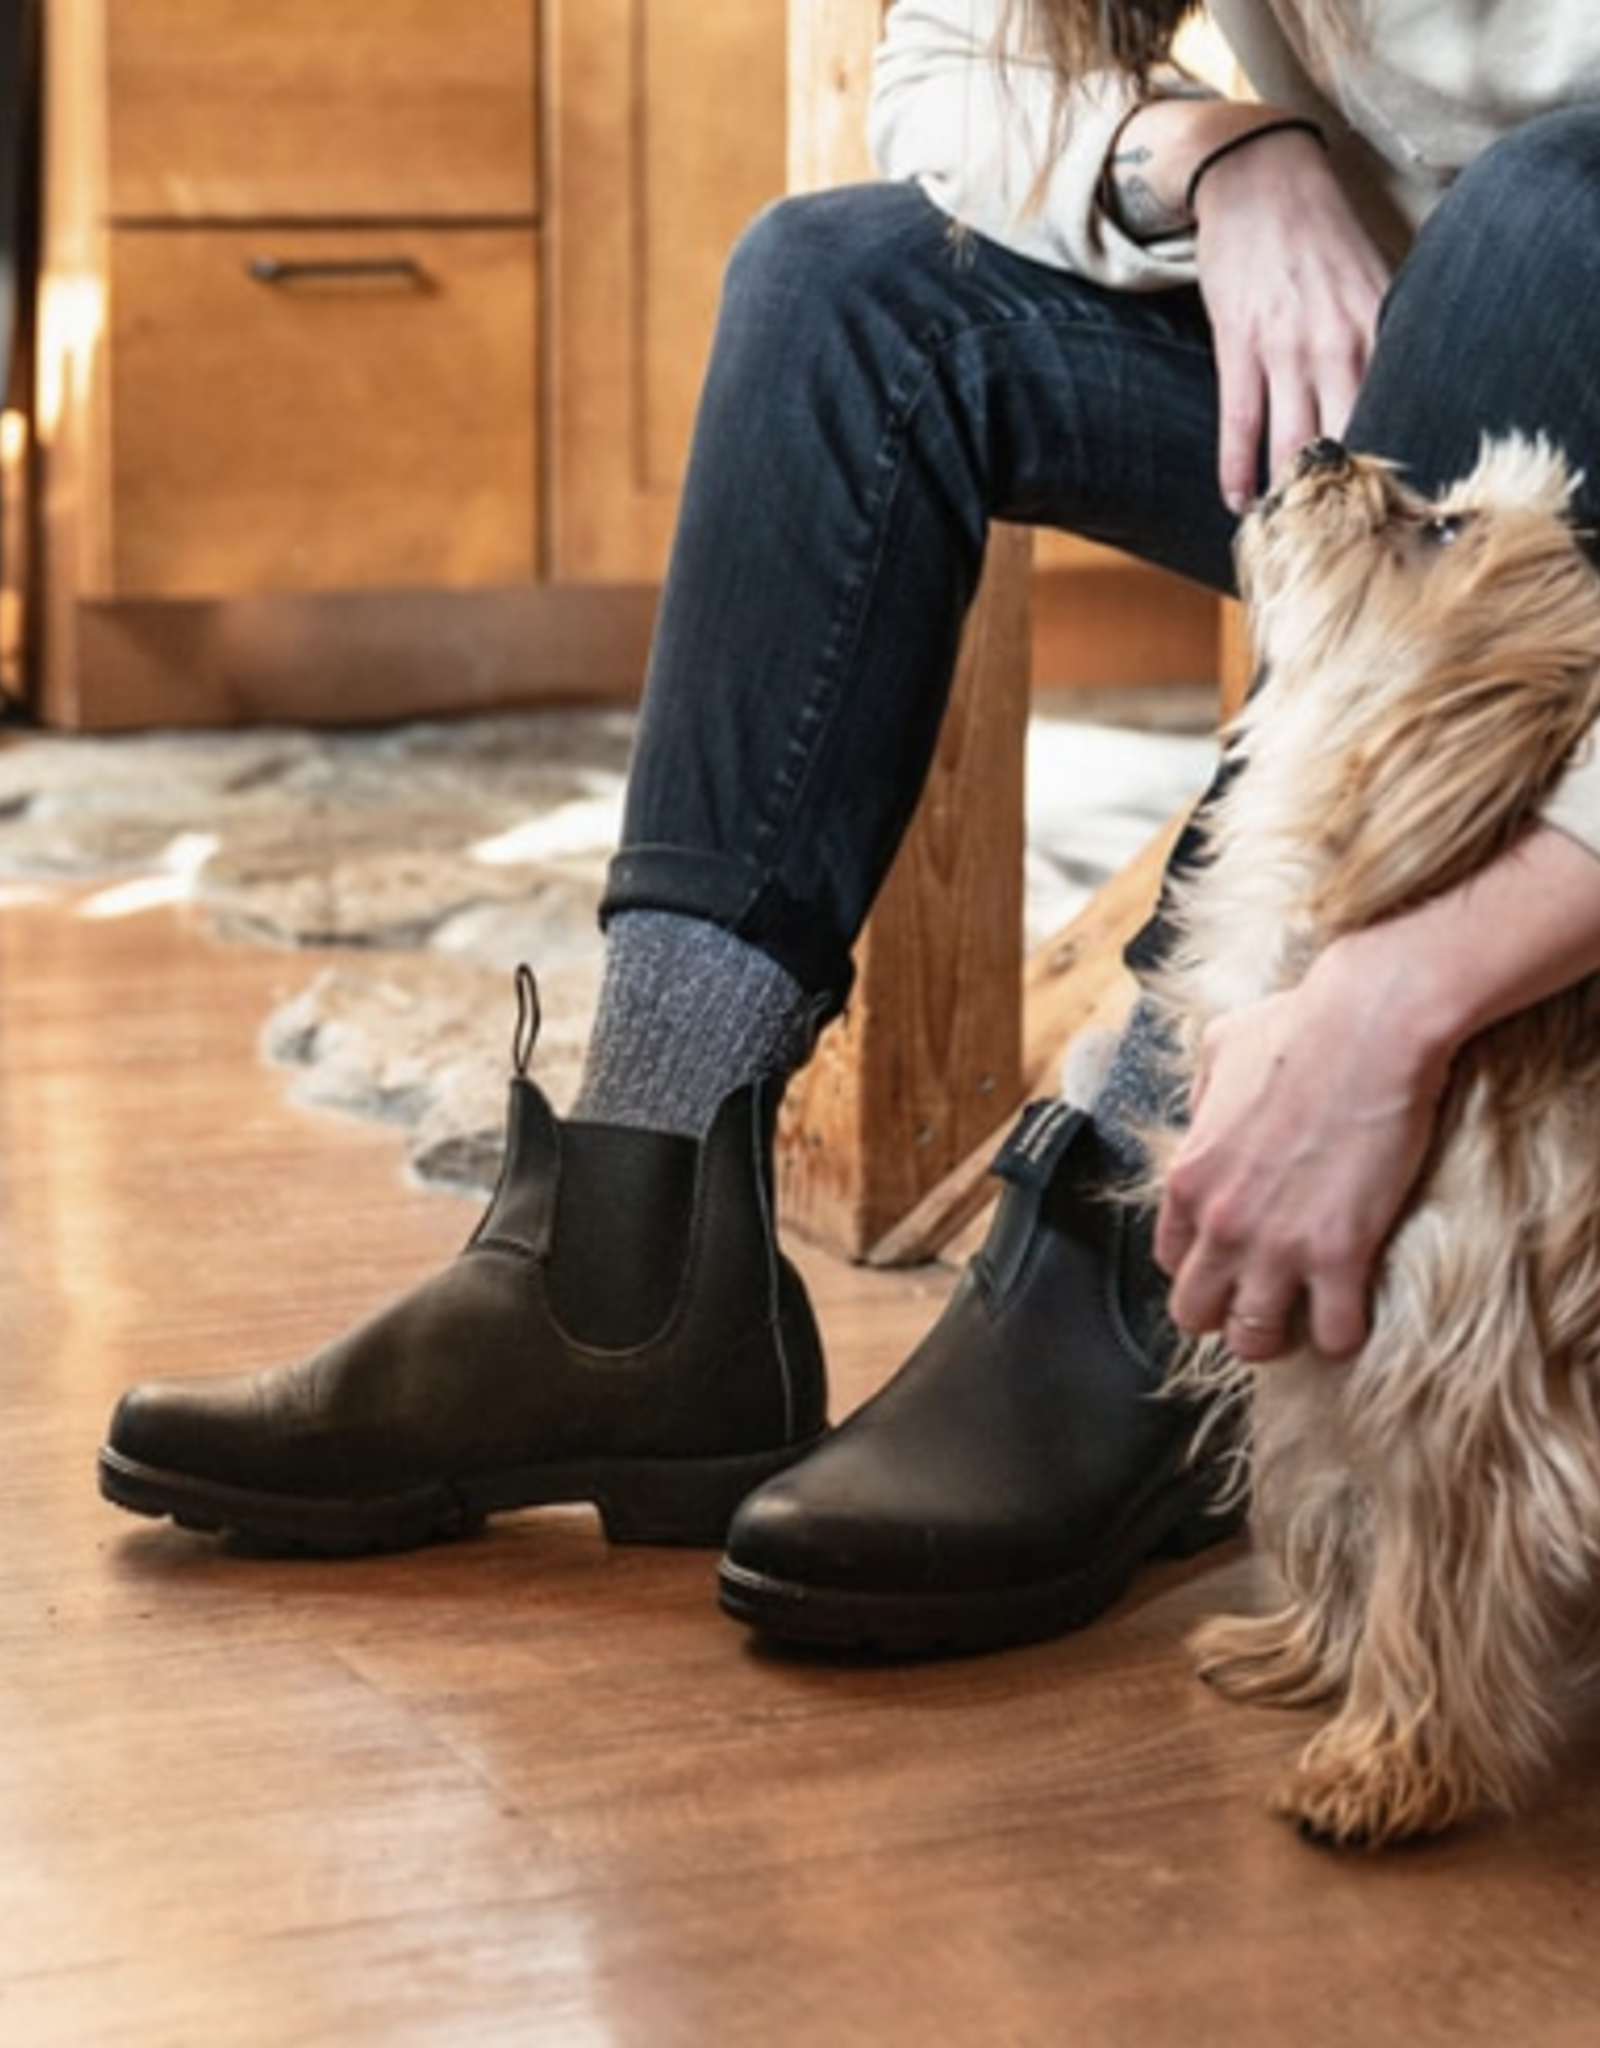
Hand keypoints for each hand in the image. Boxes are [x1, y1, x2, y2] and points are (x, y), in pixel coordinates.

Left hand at [1152, 965, 1446, 1361]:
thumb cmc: (1302, 1028)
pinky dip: (1346, 1334)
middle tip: (1265, 1301)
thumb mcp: (1221, 1049)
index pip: (1169, 1261)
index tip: (1230, 1264)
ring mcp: (1276, 1244)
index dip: (1201, 1269)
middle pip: (1197, 1314)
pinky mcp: (1339, 1254)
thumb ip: (1202, 1094)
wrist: (1369, 1027)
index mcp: (1188, 1177)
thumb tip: (1204, 1114)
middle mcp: (1220, 1222)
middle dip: (1227, 1315)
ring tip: (1308, 1316)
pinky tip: (1356, 1311)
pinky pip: (1335, 1335)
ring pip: (1254, 1340)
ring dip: (1281, 1335)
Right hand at [1192, 128, 1390, 511]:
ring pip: (1291, 443)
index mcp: (1378, 327)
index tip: (1387, 511)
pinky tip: (1238, 502)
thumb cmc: (1316, 232)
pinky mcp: (1240, 347)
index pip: (1393, 411)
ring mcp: (1286, 347)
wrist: (1257, 176)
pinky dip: (1237, 471)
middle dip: (1342, 495)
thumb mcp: (1370, 278)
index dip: (1390, 468)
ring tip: (1286, 528)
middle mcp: (1339, 342)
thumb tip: (1397, 395)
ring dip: (1286, 494)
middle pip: (1347, 439)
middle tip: (1336, 539)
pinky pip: (1240, 425)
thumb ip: (1384, 337)